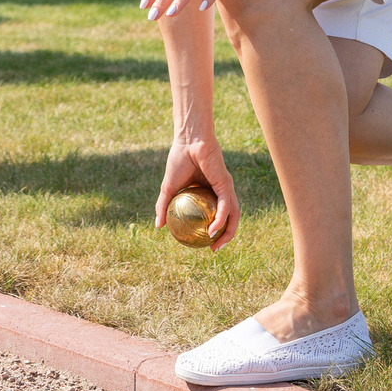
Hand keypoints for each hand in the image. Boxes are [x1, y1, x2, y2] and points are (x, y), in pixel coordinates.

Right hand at [159, 133, 239, 248]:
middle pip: (229, 219)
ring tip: (215, 245)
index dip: (214, 231)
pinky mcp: (227, 184)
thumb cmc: (179, 159)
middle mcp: (221, 191)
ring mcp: (226, 188)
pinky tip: (213, 230)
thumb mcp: (168, 188)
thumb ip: (164, 206)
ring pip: (233, 215)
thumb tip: (158, 226)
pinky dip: (221, 220)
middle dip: (225, 237)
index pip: (216, 215)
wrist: (188, 140)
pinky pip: (226, 206)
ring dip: (227, 233)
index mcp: (210, 192)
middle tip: (213, 249)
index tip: (204, 244)